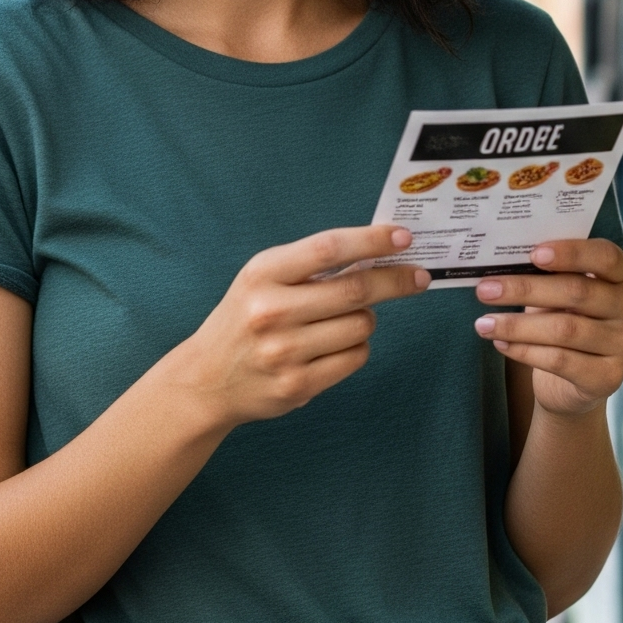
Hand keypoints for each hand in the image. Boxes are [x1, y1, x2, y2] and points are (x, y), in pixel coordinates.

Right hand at [175, 225, 428, 427]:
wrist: (205, 379)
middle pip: (355, 289)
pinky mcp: (297, 385)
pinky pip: (356, 356)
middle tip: (418, 276)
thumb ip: (312, 264)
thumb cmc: (245, 318)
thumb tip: (378, 251)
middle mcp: (271, 311)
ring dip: (365, 318)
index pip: (328, 248)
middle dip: (395, 280)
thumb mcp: (263, 279)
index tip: (403, 237)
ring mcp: (284, 352)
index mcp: (262, 274)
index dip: (372, 240)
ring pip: (361, 325)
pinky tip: (333, 346)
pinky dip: (357, 347)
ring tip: (340, 320)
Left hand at [474, 239, 622, 417]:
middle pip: (578, 292)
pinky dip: (525, 351)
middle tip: (486, 289)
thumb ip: (548, 276)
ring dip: (517, 326)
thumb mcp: (559, 294)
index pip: (605, 257)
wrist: (572, 382)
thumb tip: (503, 262)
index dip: (571, 253)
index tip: (533, 254)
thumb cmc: (564, 321)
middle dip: (526, 289)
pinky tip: (501, 345)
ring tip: (483, 323)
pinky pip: (561, 361)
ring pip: (565, 329)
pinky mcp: (609, 378)